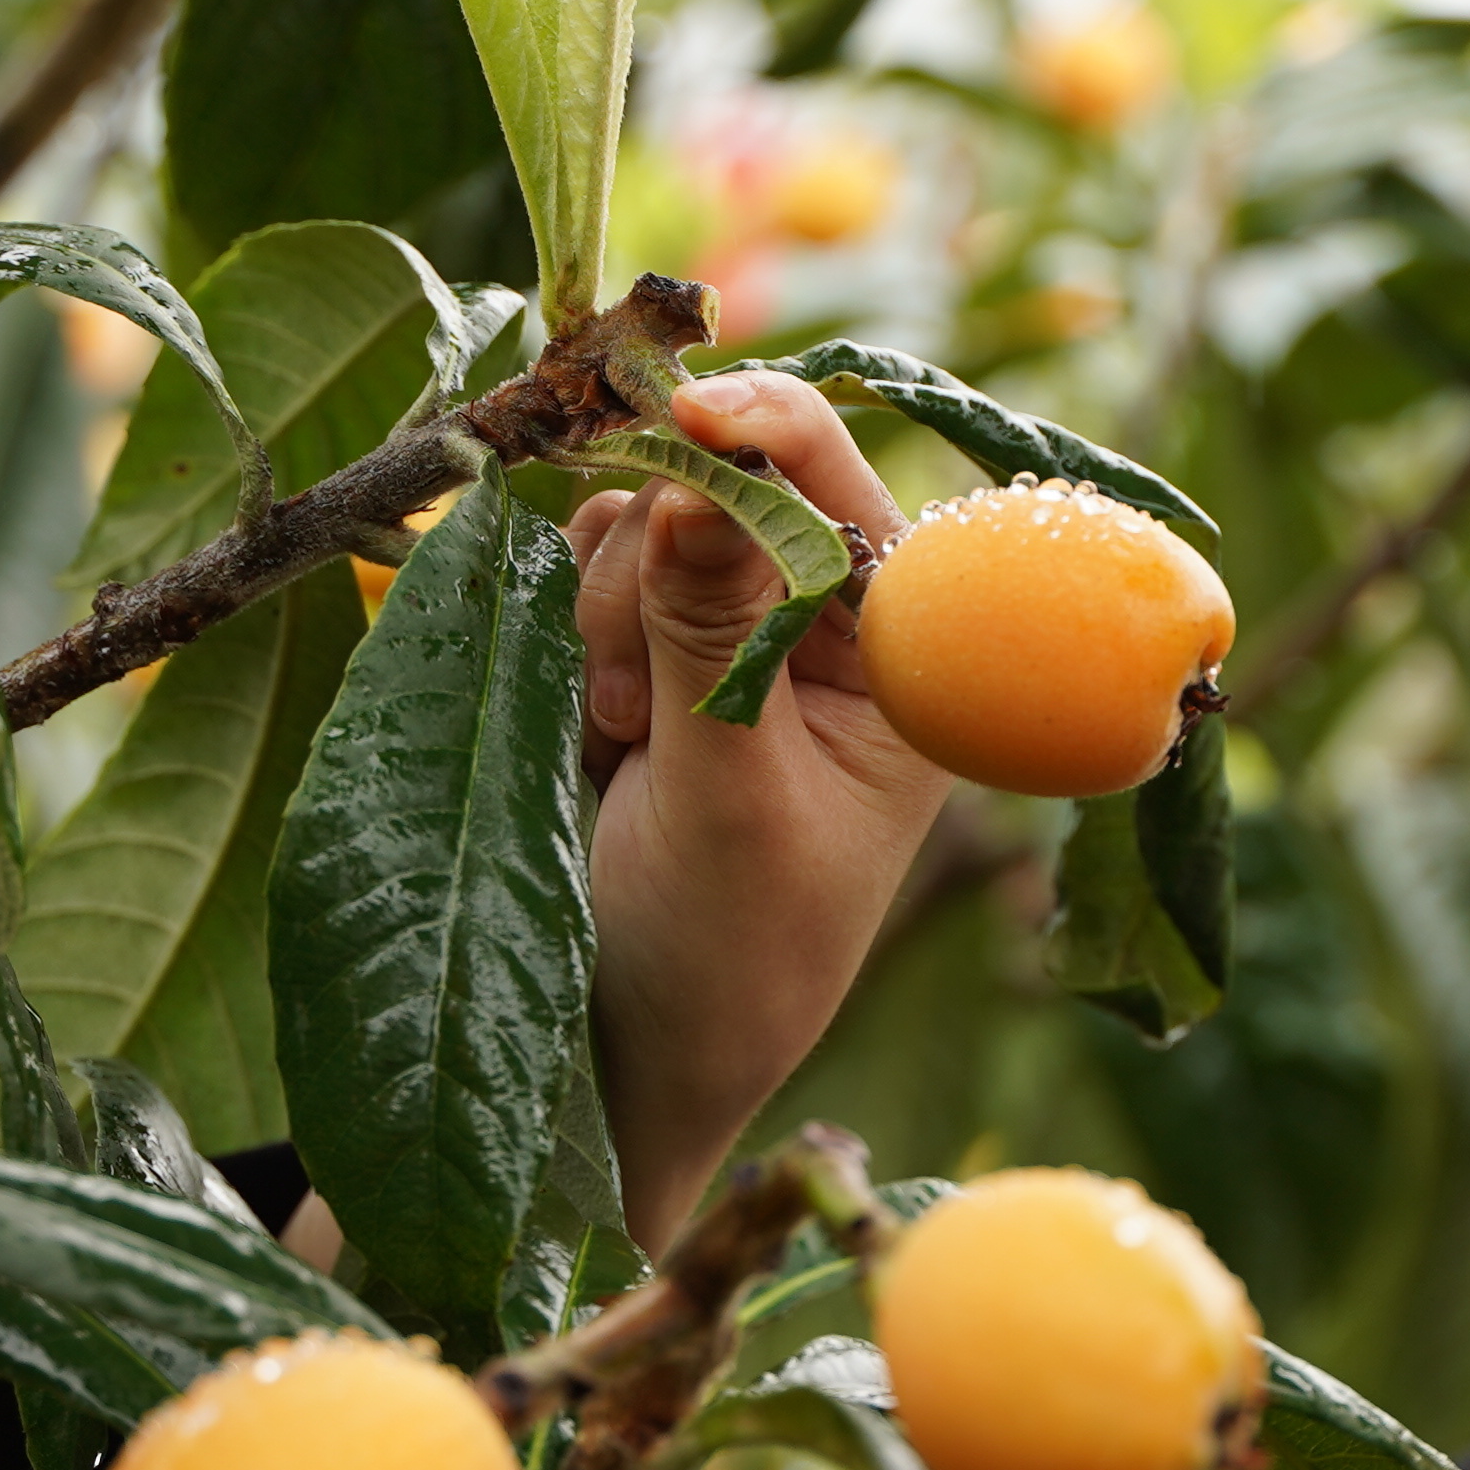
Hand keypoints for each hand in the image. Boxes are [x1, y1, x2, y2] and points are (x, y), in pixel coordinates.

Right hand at [569, 370, 952, 1249]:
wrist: (621, 1051)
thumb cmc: (721, 952)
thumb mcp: (730, 797)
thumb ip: (716, 638)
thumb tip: (699, 482)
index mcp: (899, 659)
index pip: (842, 490)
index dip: (764, 433)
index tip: (687, 419)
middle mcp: (821, 626)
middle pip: (723, 484)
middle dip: (660, 568)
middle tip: (641, 706)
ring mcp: (724, 632)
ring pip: (637, 523)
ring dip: (609, 614)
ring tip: (624, 743)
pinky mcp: (636, 652)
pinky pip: (583, 571)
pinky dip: (570, 633)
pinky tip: (595, 735)